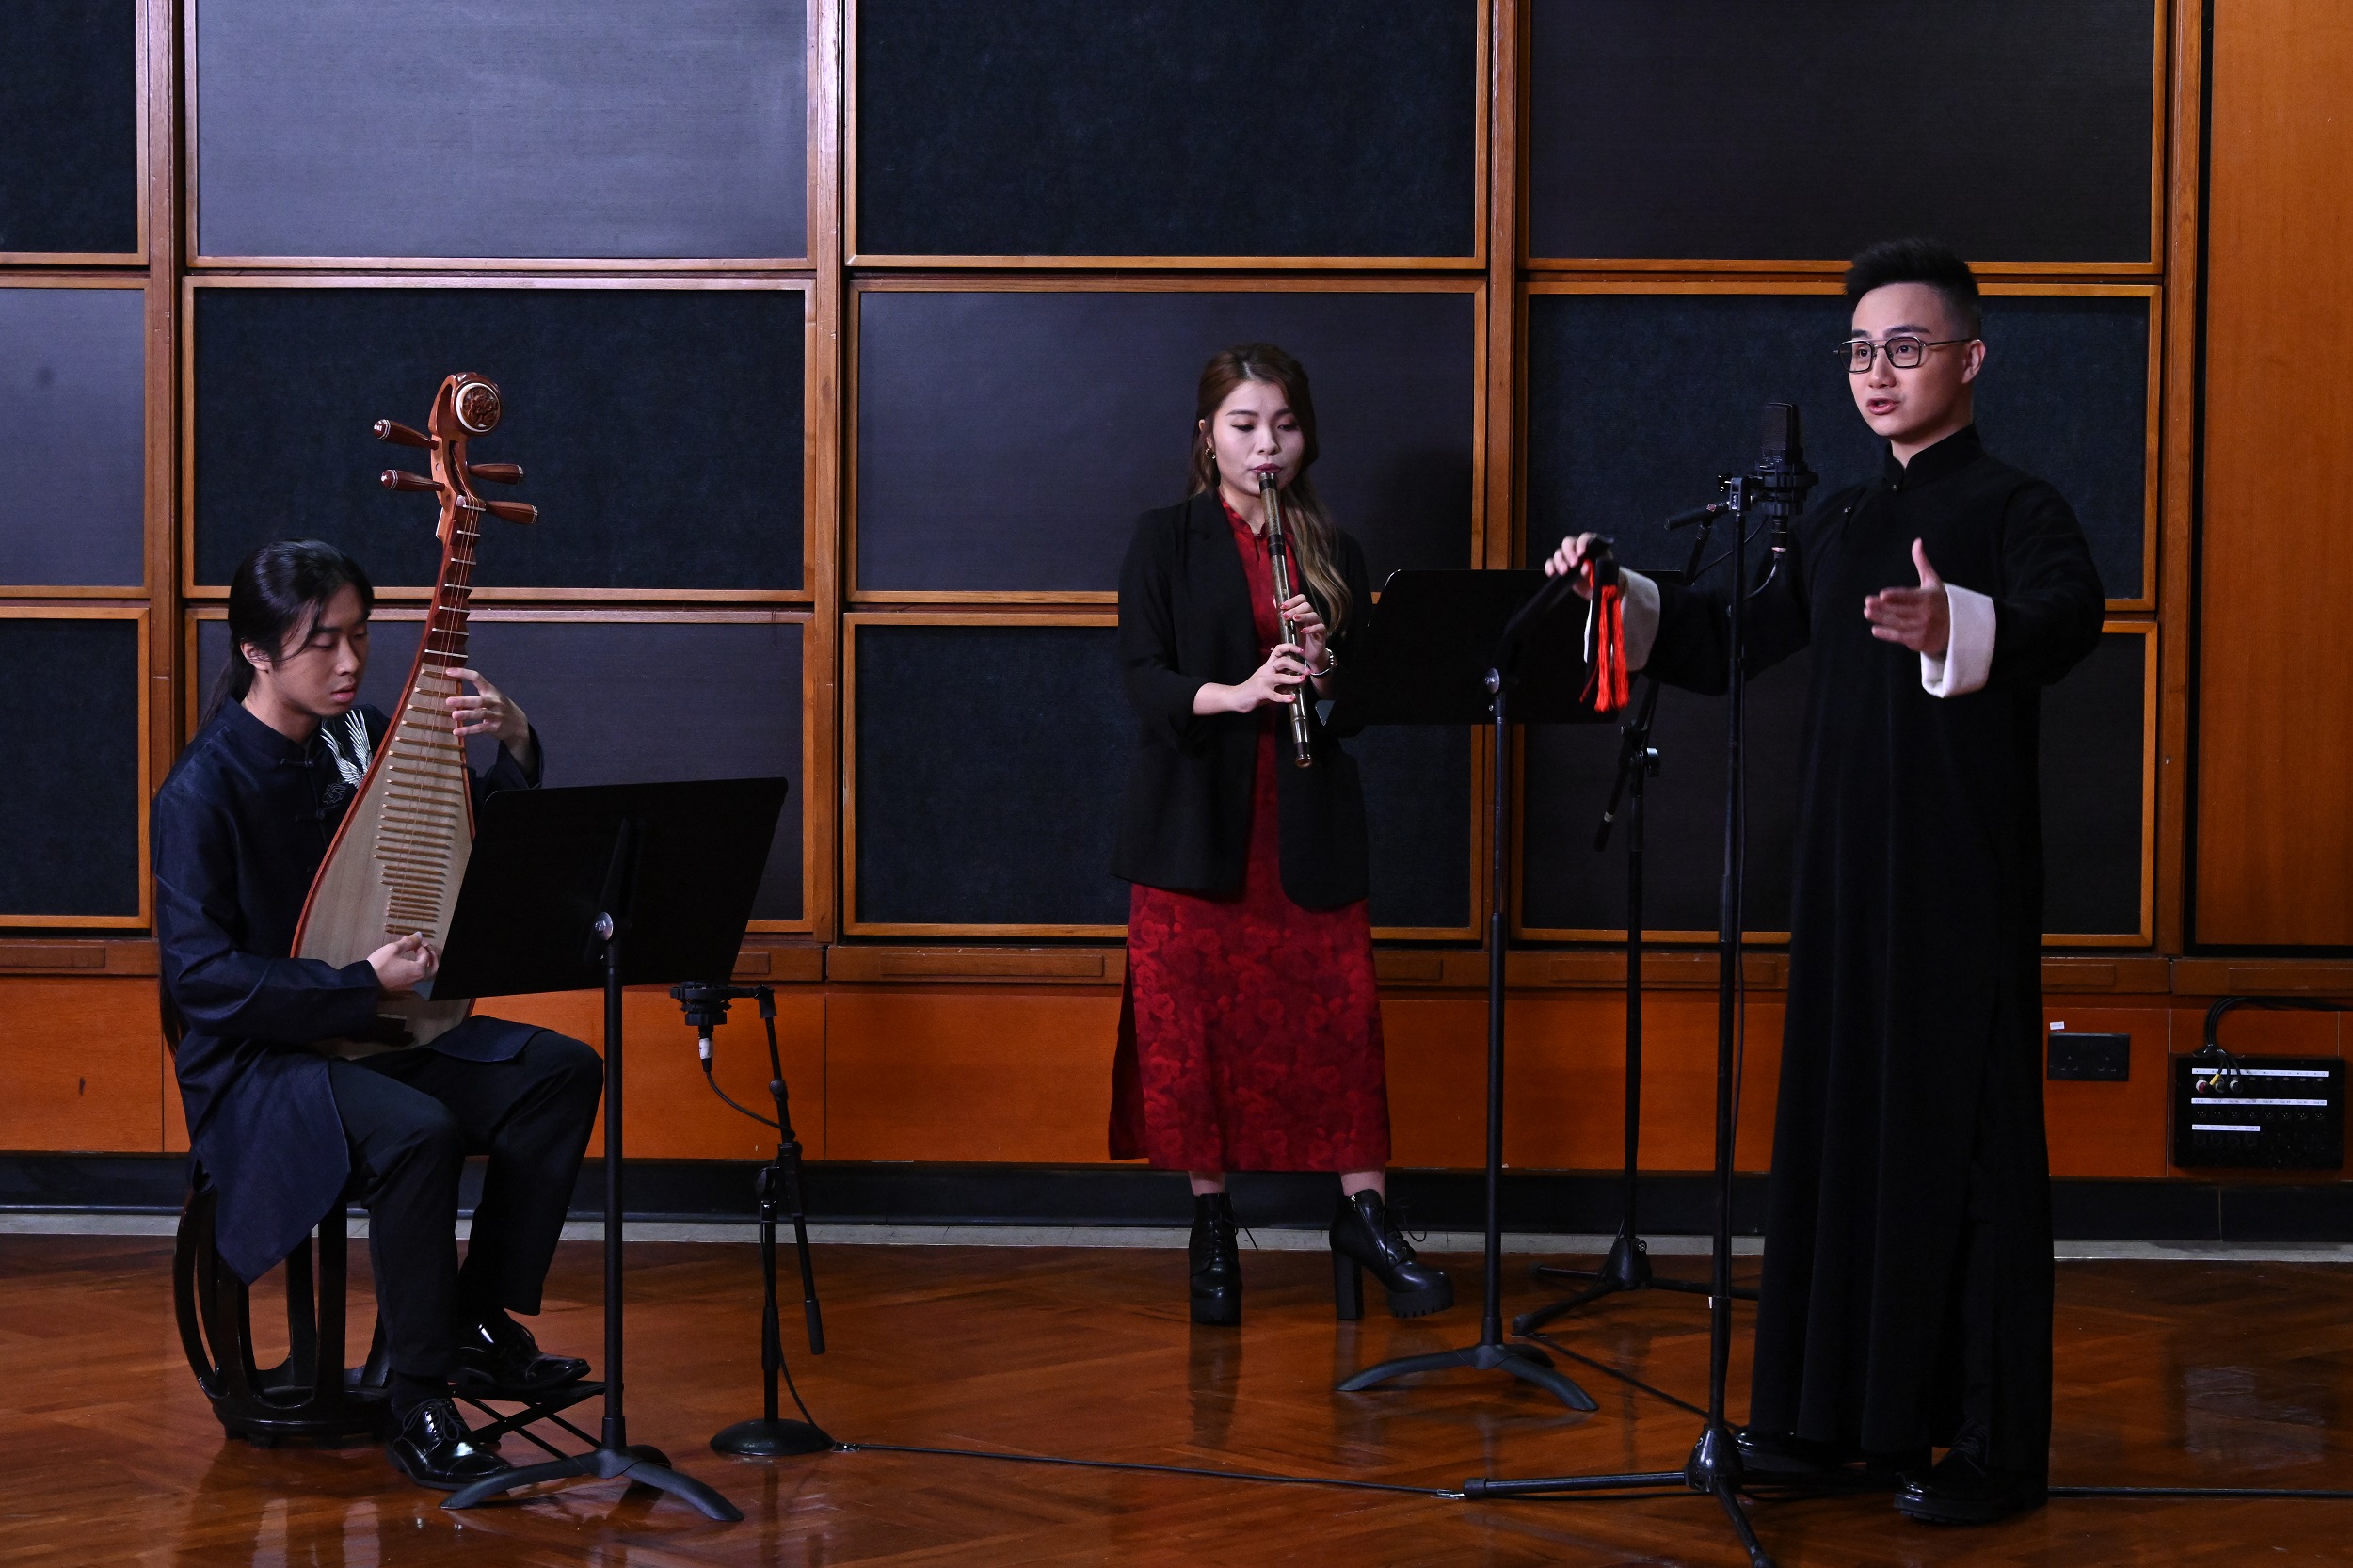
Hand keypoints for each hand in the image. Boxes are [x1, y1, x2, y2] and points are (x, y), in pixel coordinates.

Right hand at [369, 932, 439, 994]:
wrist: (366, 982)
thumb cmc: (380, 965)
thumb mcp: (394, 949)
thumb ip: (409, 942)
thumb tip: (419, 935)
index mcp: (419, 971)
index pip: (426, 955)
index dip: (421, 945)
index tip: (414, 940)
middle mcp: (418, 981)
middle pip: (433, 968)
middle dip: (431, 956)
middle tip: (425, 948)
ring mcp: (411, 987)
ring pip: (425, 975)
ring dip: (425, 964)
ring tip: (419, 955)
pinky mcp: (404, 989)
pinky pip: (417, 980)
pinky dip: (418, 971)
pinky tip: (411, 964)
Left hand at [446, 667, 529, 751]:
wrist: (519, 724)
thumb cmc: (500, 708)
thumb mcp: (493, 697)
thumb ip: (478, 695)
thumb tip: (454, 695)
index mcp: (491, 691)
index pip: (477, 678)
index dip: (463, 673)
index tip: (448, 672)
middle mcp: (495, 702)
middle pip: (479, 700)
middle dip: (464, 700)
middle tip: (448, 701)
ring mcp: (496, 715)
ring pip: (480, 714)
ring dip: (467, 714)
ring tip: (454, 715)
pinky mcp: (495, 728)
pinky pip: (480, 729)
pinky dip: (468, 731)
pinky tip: (456, 732)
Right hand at [1225, 642, 1310, 712]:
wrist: (1236, 697)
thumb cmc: (1254, 689)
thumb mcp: (1269, 682)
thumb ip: (1283, 681)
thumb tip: (1300, 681)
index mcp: (1268, 666)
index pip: (1279, 650)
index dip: (1291, 648)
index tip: (1301, 651)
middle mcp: (1266, 670)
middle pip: (1283, 661)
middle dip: (1297, 665)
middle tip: (1307, 671)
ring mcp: (1263, 681)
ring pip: (1280, 677)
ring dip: (1293, 679)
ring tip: (1303, 681)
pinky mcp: (1261, 693)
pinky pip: (1275, 695)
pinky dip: (1284, 697)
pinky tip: (1292, 699)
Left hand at [1276, 593, 1328, 667]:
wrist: (1308, 654)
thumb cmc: (1298, 639)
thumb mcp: (1289, 627)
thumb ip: (1284, 615)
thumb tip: (1275, 601)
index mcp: (1303, 612)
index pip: (1301, 599)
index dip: (1293, 600)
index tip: (1283, 606)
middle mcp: (1310, 616)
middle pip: (1307, 605)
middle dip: (1295, 609)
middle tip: (1285, 616)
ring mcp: (1317, 624)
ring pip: (1313, 615)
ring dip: (1303, 616)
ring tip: (1294, 619)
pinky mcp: (1322, 633)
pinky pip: (1320, 627)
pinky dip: (1312, 628)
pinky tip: (1303, 631)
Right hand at [1542, 533, 1605, 598]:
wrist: (1601, 591)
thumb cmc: (1605, 578)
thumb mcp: (1604, 572)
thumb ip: (1596, 568)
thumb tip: (1585, 566)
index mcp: (1592, 546)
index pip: (1584, 538)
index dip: (1581, 543)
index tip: (1581, 553)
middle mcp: (1578, 549)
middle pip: (1568, 543)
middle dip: (1569, 552)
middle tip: (1573, 564)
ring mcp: (1568, 558)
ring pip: (1558, 553)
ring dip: (1560, 561)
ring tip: (1564, 572)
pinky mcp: (1561, 568)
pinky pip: (1551, 563)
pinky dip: (1550, 567)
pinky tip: (1552, 573)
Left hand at [1863, 539, 1951, 655]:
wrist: (1957, 628)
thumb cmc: (1939, 600)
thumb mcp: (1932, 581)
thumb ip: (1922, 563)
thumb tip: (1917, 541)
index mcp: (1928, 598)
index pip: (1909, 597)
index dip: (1896, 596)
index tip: (1883, 595)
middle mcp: (1926, 614)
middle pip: (1900, 610)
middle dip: (1883, 607)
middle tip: (1868, 603)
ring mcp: (1922, 629)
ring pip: (1898, 623)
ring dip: (1881, 619)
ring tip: (1867, 612)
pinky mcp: (1919, 641)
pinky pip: (1900, 637)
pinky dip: (1887, 634)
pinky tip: (1875, 629)